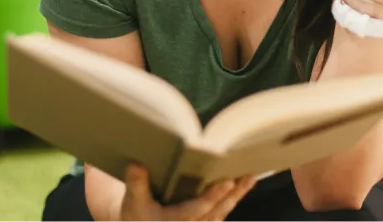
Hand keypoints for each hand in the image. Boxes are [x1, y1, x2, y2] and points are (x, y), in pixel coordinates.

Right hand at [119, 165, 254, 221]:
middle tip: (246, 177)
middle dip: (232, 194)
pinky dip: (232, 200)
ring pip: (221, 212)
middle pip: (216, 210)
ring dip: (237, 196)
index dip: (213, 196)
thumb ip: (136, 184)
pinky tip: (243, 185)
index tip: (227, 182)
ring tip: (250, 178)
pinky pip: (220, 213)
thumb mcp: (133, 203)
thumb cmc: (137, 218)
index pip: (198, 209)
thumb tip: (136, 165)